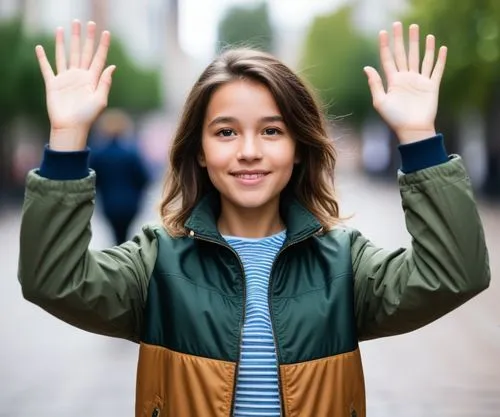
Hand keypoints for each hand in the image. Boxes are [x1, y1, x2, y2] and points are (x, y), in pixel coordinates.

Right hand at [35, 20, 115, 150]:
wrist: (70, 128)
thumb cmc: (87, 117)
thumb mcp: (100, 100)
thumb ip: (105, 83)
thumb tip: (112, 66)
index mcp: (92, 80)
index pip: (98, 58)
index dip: (102, 45)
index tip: (106, 32)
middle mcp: (79, 76)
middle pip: (82, 52)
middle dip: (84, 38)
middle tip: (86, 23)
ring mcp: (66, 79)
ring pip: (65, 55)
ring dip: (64, 42)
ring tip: (64, 28)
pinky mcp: (53, 84)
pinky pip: (47, 68)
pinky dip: (42, 58)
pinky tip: (40, 47)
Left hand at [364, 22, 446, 143]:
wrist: (412, 130)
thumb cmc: (394, 119)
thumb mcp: (380, 102)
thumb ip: (375, 84)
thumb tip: (366, 67)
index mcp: (393, 81)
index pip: (388, 59)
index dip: (385, 46)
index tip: (383, 32)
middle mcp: (406, 78)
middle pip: (403, 54)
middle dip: (401, 39)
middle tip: (400, 24)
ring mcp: (419, 81)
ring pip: (420, 57)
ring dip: (420, 44)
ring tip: (418, 29)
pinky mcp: (431, 86)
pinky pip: (436, 69)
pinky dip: (439, 59)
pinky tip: (441, 47)